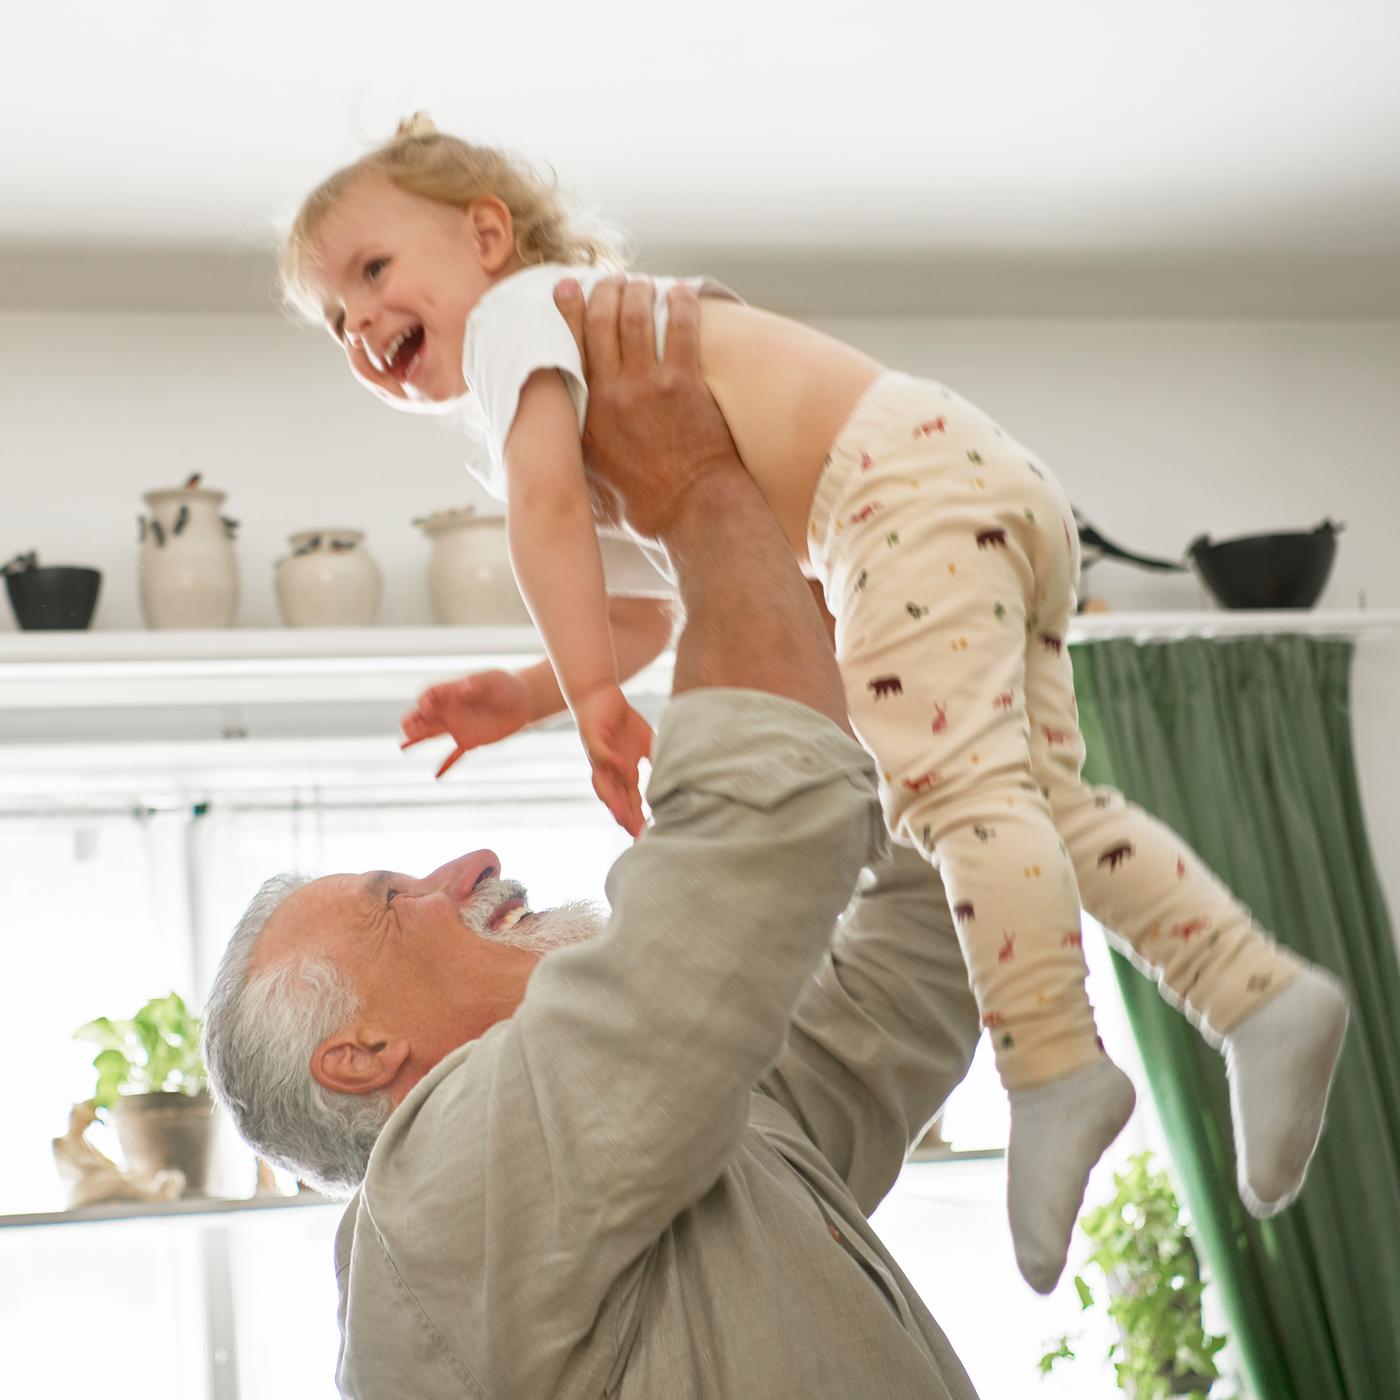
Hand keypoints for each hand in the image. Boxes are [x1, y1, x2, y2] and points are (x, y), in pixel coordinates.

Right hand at [400, 670, 533, 777]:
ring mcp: (459, 726)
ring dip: (417, 739)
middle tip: (407, 728)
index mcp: (454, 692)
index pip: (431, 695)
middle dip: (413, 721)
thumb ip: (477, 683)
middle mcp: (451, 710)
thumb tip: (463, 688)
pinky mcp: (470, 741)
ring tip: (403, 745)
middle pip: (424, 715)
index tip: (425, 708)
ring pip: (431, 733)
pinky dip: (446, 765)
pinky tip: (436, 775)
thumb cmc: (505, 685)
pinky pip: (454, 755)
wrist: (522, 701)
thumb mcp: (492, 680)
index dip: (425, 701)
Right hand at [552, 276, 743, 541]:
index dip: (568, 308)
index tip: (569, 286)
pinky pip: (681, 330)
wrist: (690, 510)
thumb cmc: (644, 502)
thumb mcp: (594, 472)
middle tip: (612, 281)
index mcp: (587, 412)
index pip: (570, 345)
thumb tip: (561, 433)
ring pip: (637, 318)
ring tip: (642, 285)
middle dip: (605, 291)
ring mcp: (649, 385)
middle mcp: (613, 392)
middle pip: (602, 321)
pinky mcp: (684, 385)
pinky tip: (681, 293)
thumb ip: (579, 443)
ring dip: (638, 293)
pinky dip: (680, 305)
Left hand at [572, 683, 652, 836]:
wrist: (599, 695)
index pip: (630, 801)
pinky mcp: (593, 738)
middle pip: (617, 799)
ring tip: (620, 815)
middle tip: (635, 834)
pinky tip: (623, 768)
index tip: (646, 837)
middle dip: (626, 817)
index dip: (637, 818)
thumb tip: (680, 773)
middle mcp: (610, 770)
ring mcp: (600, 756)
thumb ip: (657, 759)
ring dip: (612, 799)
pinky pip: (601, 754)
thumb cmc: (622, 721)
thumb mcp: (646, 743)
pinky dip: (610, 762)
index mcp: (623, 773)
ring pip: (603, 783)